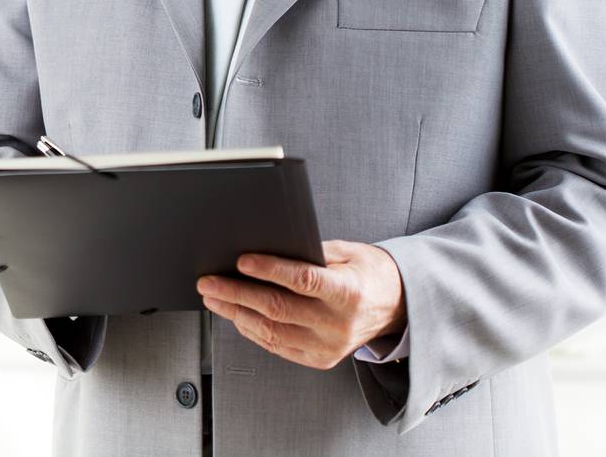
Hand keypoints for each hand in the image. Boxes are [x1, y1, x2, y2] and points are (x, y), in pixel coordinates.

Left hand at [197, 239, 405, 369]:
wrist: (396, 307)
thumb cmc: (368, 273)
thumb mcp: (347, 252)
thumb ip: (310, 251)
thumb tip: (266, 245)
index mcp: (348, 293)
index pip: (303, 281)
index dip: (269, 270)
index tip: (241, 260)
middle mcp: (338, 325)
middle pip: (278, 309)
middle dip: (237, 293)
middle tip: (208, 281)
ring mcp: (328, 347)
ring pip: (271, 331)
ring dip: (236, 313)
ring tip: (213, 297)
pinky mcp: (319, 360)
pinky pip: (277, 346)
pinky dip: (251, 330)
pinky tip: (235, 314)